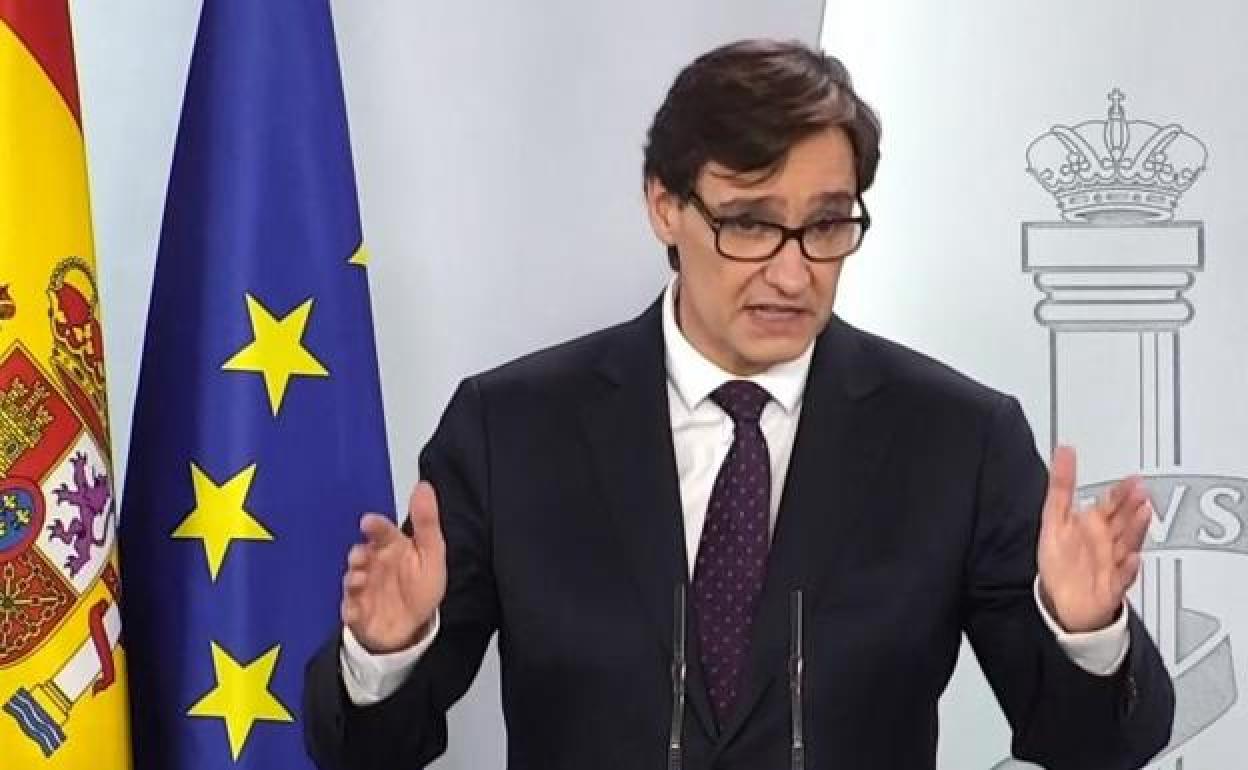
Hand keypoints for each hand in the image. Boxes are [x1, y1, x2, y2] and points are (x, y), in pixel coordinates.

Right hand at [341, 482, 446, 653]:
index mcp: (390, 547)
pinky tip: (355, 609)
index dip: (375, 526)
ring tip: (359, 579)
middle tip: (362, 555)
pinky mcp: (358, 613)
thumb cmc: (419, 587)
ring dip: (353, 579)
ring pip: (352, 581)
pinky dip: (351, 610)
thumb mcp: (431, 552)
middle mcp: (373, 565)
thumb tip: (423, 487)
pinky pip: (350, 612)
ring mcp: (363, 589)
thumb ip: (426, 520)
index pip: (381, 531)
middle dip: (358, 554)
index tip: (369, 523)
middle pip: (360, 554)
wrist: (414, 626)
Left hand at [1037, 446, 1151, 632]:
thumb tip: (1064, 451)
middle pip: (1122, 521)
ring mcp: (1112, 564)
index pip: (1111, 504)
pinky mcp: (1112, 587)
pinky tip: (1133, 560)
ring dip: (1135, 530)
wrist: (1064, 602)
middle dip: (1132, 507)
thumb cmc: (1062, 561)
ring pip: (1127, 545)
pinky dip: (1129, 570)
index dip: (1121, 492)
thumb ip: (1061, 485)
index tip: (1132, 478)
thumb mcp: (1054, 518)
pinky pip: (1123, 578)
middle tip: (1141, 491)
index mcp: (1094, 525)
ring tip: (1142, 515)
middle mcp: (1106, 542)